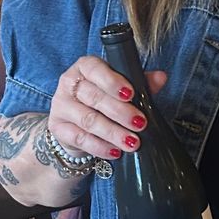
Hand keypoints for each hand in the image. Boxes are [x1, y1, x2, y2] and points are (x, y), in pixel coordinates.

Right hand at [48, 56, 167, 160]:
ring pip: (88, 120)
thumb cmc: (102, 100)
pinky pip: (80, 138)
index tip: (131, 94)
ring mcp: (61, 106)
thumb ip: (140, 82)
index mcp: (85, 67)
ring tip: (132, 142)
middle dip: (120, 112)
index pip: (94, 69)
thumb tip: (161, 77)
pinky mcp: (58, 128)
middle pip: (94, 97)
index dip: (112, 81)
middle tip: (140, 123)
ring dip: (113, 133)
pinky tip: (115, 152)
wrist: (76, 124)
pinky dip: (100, 147)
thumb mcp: (121, 88)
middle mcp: (69, 83)